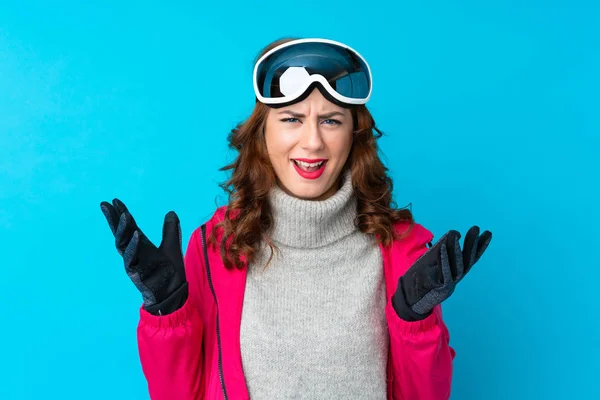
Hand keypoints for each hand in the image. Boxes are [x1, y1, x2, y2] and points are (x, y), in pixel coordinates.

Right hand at [100, 198, 187, 314]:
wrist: (173, 293)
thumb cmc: (169, 272)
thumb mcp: (172, 245)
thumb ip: (170, 230)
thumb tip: (171, 212)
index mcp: (141, 245)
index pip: (129, 227)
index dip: (122, 214)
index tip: (115, 201)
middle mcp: (135, 252)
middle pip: (120, 233)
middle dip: (113, 219)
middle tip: (105, 204)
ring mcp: (134, 263)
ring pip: (122, 244)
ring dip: (123, 229)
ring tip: (124, 214)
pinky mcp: (137, 273)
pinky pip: (132, 259)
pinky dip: (133, 246)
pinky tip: (135, 234)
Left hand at [392, 226, 491, 320]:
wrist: (409, 300)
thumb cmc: (419, 280)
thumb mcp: (431, 262)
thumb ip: (441, 250)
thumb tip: (454, 234)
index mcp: (454, 272)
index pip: (470, 258)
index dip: (479, 246)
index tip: (488, 233)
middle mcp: (455, 278)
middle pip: (468, 261)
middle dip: (473, 244)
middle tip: (477, 229)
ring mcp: (449, 285)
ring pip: (458, 267)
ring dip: (458, 250)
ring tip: (457, 234)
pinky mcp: (439, 289)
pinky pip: (444, 273)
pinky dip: (444, 260)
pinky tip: (444, 247)